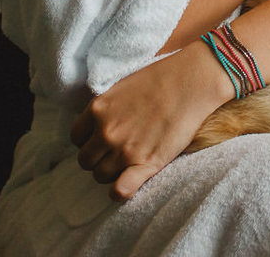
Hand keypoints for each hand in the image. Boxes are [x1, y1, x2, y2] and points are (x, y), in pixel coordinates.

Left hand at [70, 42, 230, 200]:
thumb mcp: (122, 85)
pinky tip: (123, 187)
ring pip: (100, 176)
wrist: (192, 82)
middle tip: (114, 152)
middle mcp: (107, 132)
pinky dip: (119, 192)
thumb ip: (105, 107)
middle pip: (86, 160)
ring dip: (110, 172)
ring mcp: (126, 150)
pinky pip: (121, 190)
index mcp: (98, 110)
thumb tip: (98, 122)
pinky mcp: (147, 163)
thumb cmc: (162, 77)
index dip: (88, 140)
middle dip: (97, 158)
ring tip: (125, 164)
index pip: (76, 138)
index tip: (101, 140)